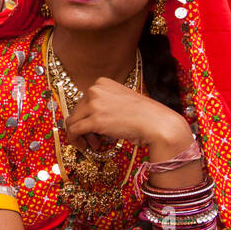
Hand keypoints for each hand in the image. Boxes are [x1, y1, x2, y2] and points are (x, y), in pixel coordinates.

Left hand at [64, 77, 192, 157]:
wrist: (158, 122)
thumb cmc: (144, 114)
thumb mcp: (120, 100)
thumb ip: (104, 104)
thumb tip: (87, 118)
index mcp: (102, 82)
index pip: (83, 100)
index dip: (87, 116)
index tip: (95, 127)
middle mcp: (95, 90)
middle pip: (77, 111)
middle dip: (84, 127)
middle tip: (95, 139)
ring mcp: (94, 104)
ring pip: (72, 121)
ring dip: (80, 135)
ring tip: (93, 144)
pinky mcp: (94, 120)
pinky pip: (73, 131)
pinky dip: (76, 140)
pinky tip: (85, 146)